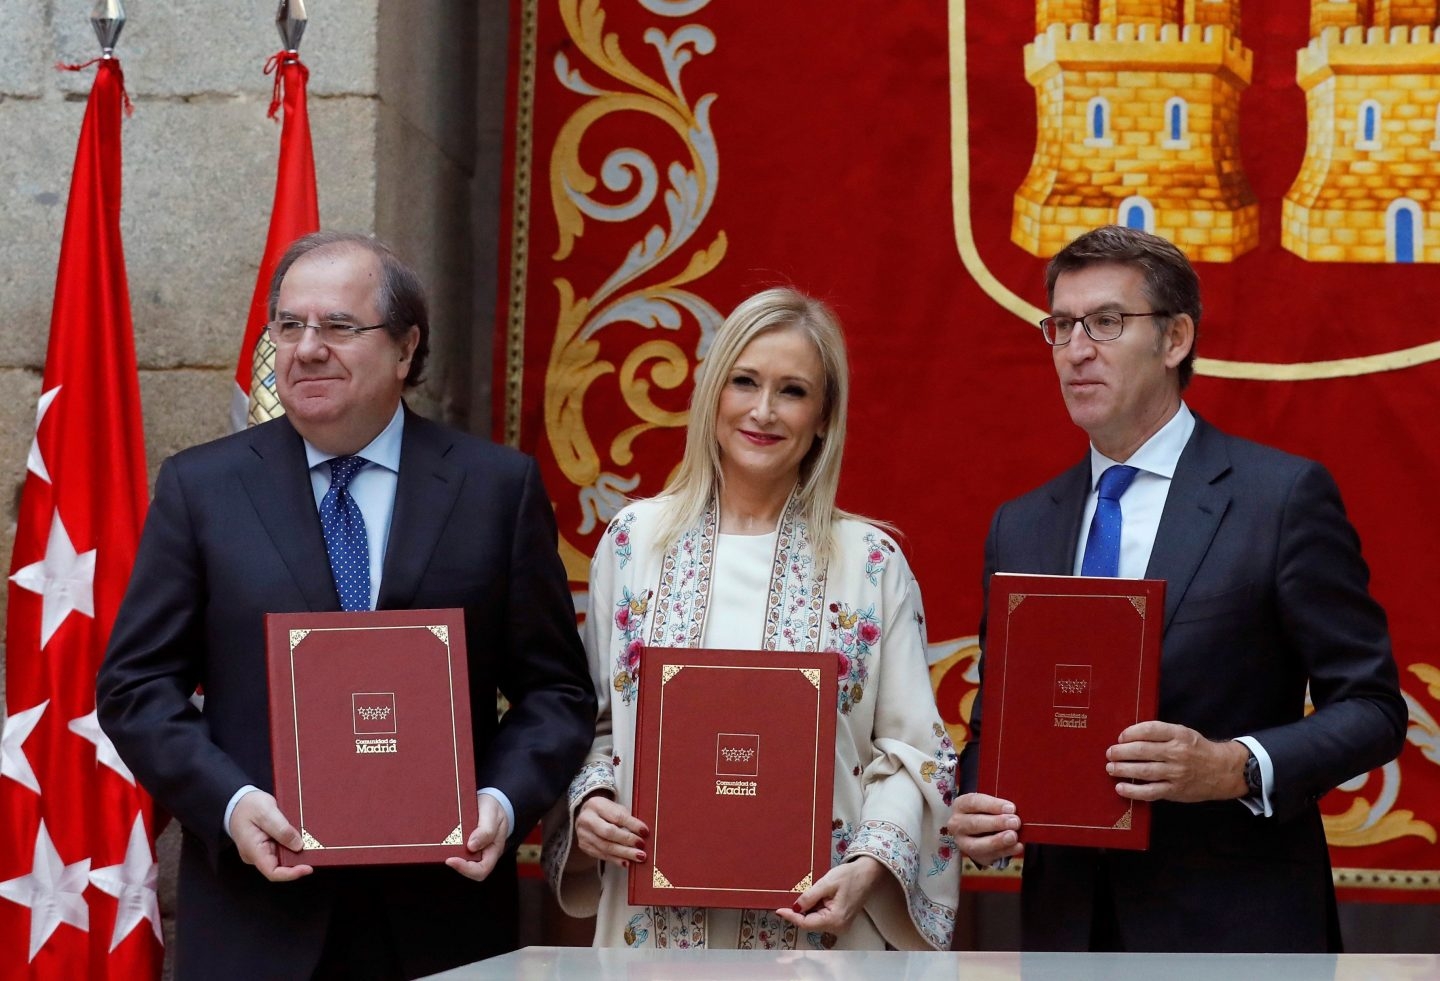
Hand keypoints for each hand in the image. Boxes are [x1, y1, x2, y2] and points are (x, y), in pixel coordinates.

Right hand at [230, 790, 311, 881]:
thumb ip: (281, 829)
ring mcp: (261, 851)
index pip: (273, 872)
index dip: (292, 873)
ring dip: (296, 852)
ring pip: (282, 858)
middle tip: (315, 851)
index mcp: (253, 851)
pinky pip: (281, 849)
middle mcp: (257, 855)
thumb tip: (298, 846)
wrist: (237, 801)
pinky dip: (292, 845)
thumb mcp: (266, 812)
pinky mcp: (266, 845)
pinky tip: (302, 837)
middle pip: (280, 867)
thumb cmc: (248, 806)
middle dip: (298, 862)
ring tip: (311, 843)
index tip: (308, 867)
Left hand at [447, 794, 510, 880]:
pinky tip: (442, 839)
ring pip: (462, 861)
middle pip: (470, 870)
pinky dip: (449, 847)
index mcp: (494, 850)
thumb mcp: (492, 814)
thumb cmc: (493, 808)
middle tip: (443, 852)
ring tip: (441, 844)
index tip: (450, 860)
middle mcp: (484, 854)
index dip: (466, 868)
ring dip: (451, 855)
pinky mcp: (465, 845)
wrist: (491, 802)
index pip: (482, 870)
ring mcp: (474, 850)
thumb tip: (471, 847)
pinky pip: (457, 851)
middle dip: (456, 863)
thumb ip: (486, 830)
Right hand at [574, 794, 648, 866]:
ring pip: (605, 847)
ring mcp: (584, 834)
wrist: (586, 816)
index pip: (617, 816)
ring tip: (639, 856)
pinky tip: (627, 862)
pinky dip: (616, 860)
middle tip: (641, 845)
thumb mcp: (615, 808)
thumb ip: (627, 818)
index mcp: (596, 805)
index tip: (645, 832)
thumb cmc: (605, 812)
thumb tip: (643, 833)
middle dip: (627, 840)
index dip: (632, 825)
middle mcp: (587, 819)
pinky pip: (602, 855)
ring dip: (624, 853)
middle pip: (608, 832)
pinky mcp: (584, 846)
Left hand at [775, 855, 885, 934]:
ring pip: (815, 921)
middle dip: (799, 913)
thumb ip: (810, 897)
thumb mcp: (826, 883)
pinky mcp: (840, 921)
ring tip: (809, 893)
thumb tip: (794, 907)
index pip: (806, 923)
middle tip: (789, 898)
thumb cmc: (849, 876)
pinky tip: (816, 897)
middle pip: (810, 924)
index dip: (791, 917)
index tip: (778, 910)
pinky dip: (815, 909)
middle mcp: (838, 928)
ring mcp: (840, 926)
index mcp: (835, 920)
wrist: (867, 874)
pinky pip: (822, 918)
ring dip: (808, 910)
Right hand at [944, 793, 1023, 866]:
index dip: (993, 805)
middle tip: (1014, 822)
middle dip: (997, 823)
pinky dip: (1005, 852)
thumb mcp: (989, 803)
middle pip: (974, 823)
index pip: (973, 803)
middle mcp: (958, 824)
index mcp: (961, 805)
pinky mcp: (975, 856)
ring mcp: (963, 842)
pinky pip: (989, 856)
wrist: (978, 830)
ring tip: (1013, 836)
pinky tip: (1017, 847)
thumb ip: (999, 806)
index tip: (1011, 808)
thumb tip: (1012, 811)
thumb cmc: (986, 812)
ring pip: (977, 845)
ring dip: (998, 841)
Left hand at [1107, 721, 1247, 802]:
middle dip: (1121, 752)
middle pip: (1143, 750)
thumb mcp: (1183, 733)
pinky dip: (1133, 791)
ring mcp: (1176, 773)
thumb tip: (1129, 736)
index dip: (1131, 733)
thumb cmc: (1197, 749)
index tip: (1120, 737)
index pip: (1150, 730)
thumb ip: (1161, 733)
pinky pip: (1150, 791)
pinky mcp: (1175, 790)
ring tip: (1110, 768)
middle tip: (1110, 753)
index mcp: (1179, 735)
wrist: (1223, 771)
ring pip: (1144, 770)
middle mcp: (1177, 753)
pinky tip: (1121, 788)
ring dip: (1123, 769)